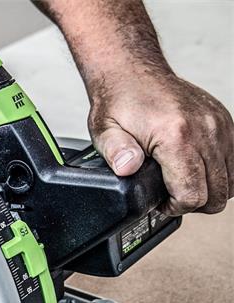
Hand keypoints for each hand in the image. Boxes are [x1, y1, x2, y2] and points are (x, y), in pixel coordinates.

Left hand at [88, 70, 232, 214]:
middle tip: (170, 196)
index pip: (192, 194)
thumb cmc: (119, 102)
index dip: (175, 207)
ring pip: (231, 180)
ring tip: (181, 184)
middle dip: (193, 203)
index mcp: (177, 135)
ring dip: (207, 189)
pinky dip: (217, 173)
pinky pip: (233, 161)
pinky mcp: (223, 121)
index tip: (161, 202)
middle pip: (217, 193)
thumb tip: (127, 168)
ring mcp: (218, 124)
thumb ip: (115, 152)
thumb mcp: (105, 131)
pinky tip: (194, 170)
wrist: (132, 71)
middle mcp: (205, 129)